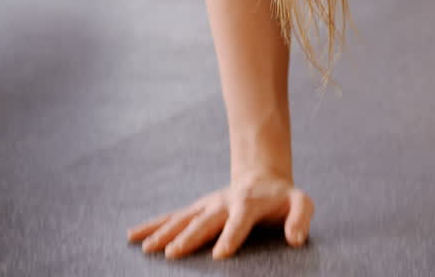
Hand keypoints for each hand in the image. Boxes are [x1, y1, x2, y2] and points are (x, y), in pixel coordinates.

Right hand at [128, 174, 313, 259]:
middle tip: (173, 253)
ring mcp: (207, 205)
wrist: (263, 178)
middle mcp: (223, 203)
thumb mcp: (301, 203)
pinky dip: (152, 225)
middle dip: (189, 237)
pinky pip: (172, 217)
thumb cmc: (283, 198)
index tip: (218, 255)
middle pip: (204, 221)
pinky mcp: (197, 208)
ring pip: (183, 218)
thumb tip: (296, 240)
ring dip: (164, 232)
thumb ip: (301, 218)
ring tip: (147, 249)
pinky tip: (133, 236)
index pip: (239, 221)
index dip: (230, 237)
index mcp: (249, 204)